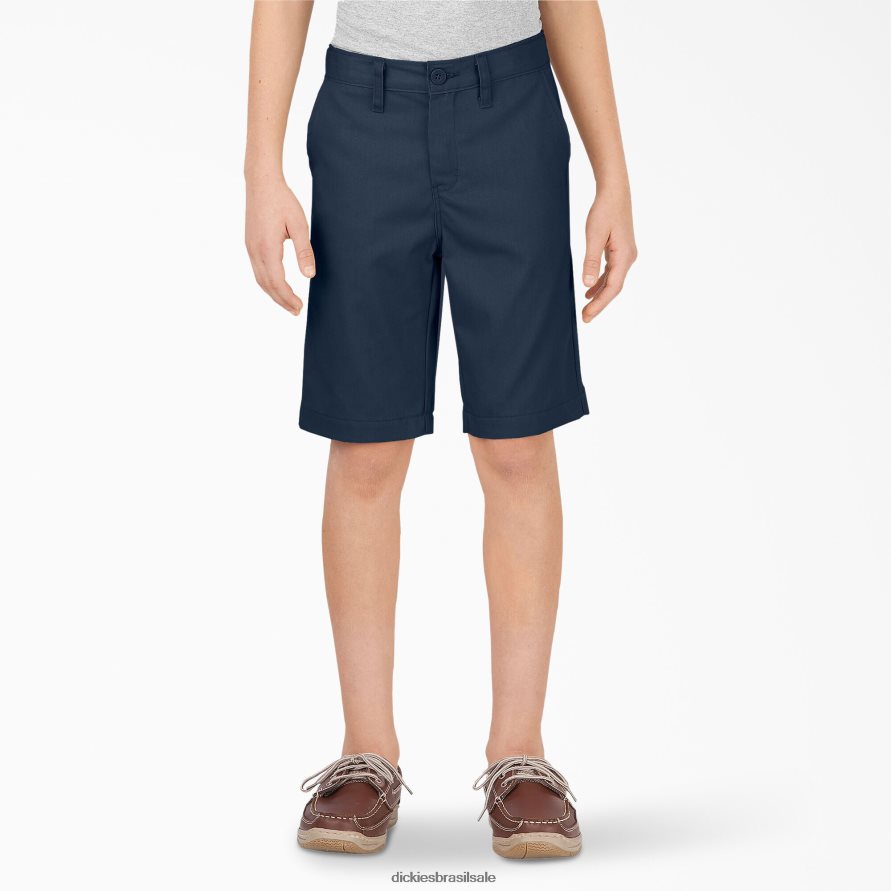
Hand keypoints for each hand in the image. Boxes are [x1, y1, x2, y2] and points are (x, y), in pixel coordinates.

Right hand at [245, 175, 314, 314]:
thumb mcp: (299, 225)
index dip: (288, 298)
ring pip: (260, 279)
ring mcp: (250, 248)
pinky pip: (257, 270)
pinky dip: (267, 283)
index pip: (278, 282)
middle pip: (267, 285)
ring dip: (273, 294)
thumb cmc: (282, 200)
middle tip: (296, 311)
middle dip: (281, 301)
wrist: (261, 182)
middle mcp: (255, 251)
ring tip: (288, 303)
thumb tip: (310, 275)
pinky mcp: (250, 244)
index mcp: (267, 248)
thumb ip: (304, 251)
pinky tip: (277, 285)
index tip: (300, 307)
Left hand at [581, 190, 636, 321]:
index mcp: (624, 257)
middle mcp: (628, 258)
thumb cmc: (604, 211)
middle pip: (614, 288)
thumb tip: (587, 284)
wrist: (614, 192)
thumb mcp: (594, 236)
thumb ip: (591, 261)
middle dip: (599, 304)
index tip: (587, 316)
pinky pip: (612, 273)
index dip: (599, 304)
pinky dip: (601, 283)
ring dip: (600, 295)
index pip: (612, 288)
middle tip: (585, 318)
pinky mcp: (620, 251)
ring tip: (586, 308)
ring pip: (613, 281)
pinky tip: (590, 290)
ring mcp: (625, 255)